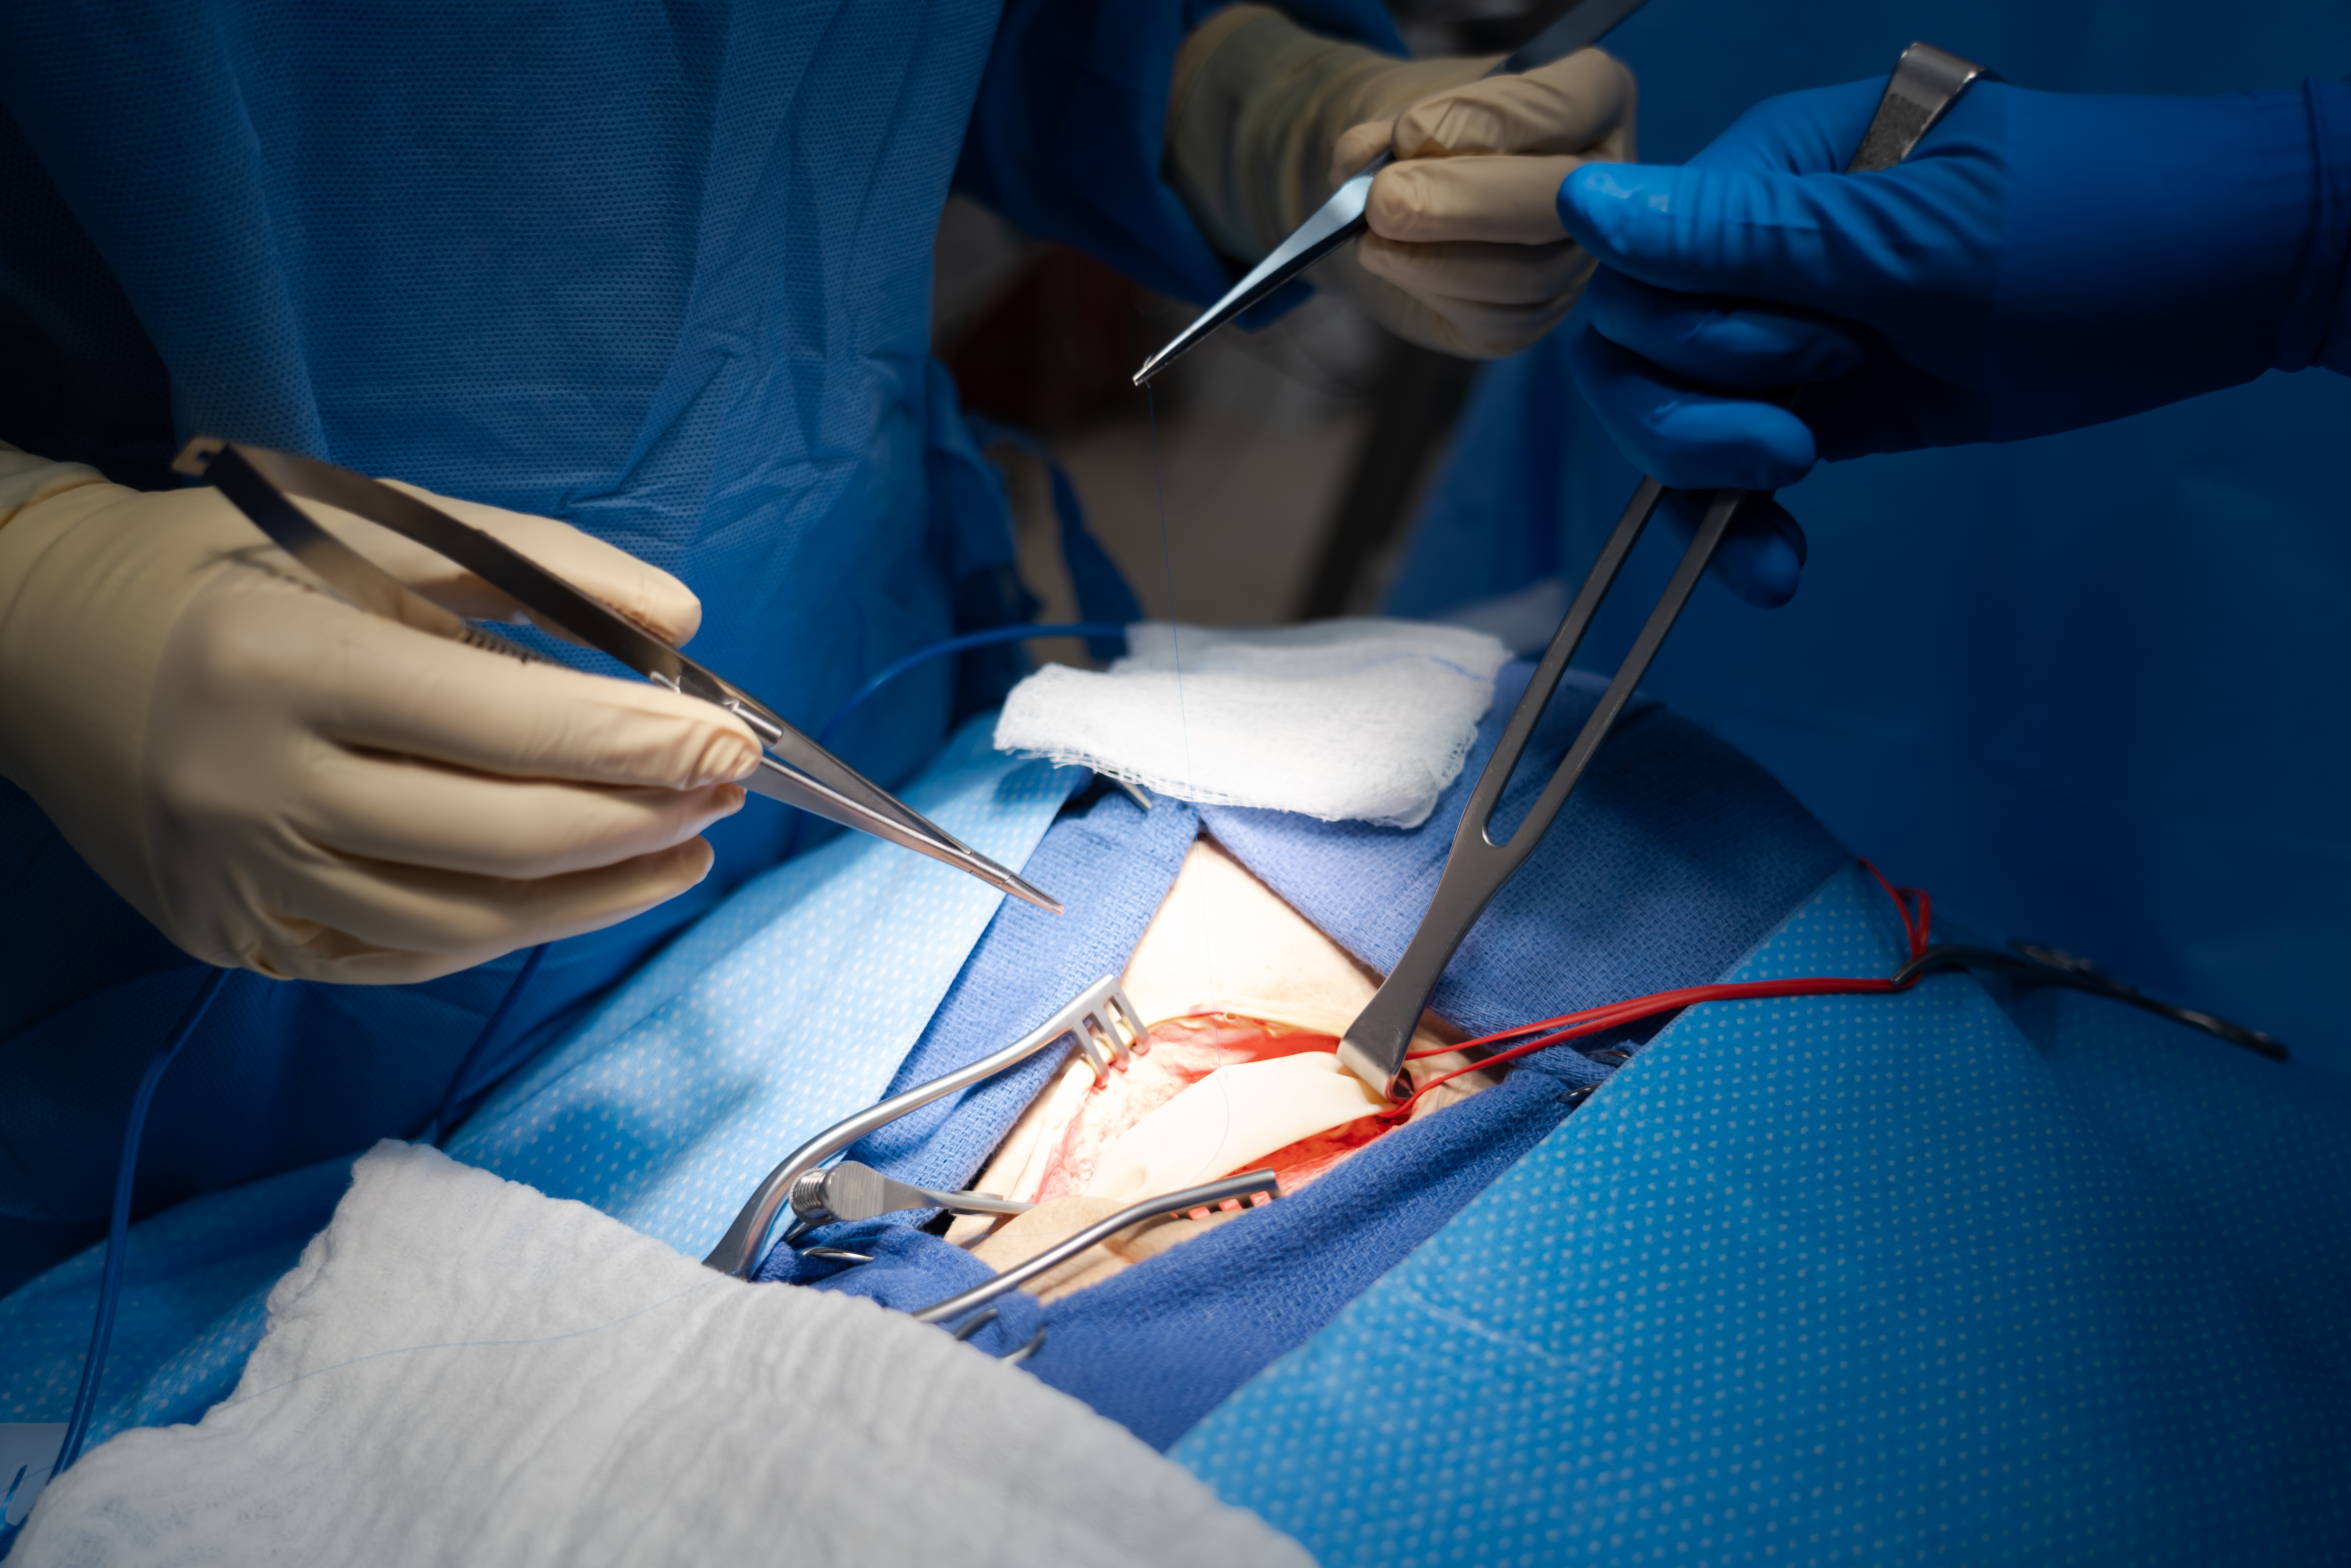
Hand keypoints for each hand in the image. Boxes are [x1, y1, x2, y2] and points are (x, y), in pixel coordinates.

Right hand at [0, 450, 759, 983]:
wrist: (37, 640)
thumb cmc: (223, 569)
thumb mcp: (372, 532)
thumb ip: (537, 567)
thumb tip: (681, 626)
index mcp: (279, 666)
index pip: (504, 725)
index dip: (638, 742)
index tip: (734, 741)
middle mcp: (249, 787)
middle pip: (496, 838)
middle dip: (636, 820)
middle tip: (724, 793)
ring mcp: (235, 879)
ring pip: (461, 920)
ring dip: (596, 896)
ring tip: (684, 852)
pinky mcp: (232, 934)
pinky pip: (403, 953)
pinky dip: (508, 928)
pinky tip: (581, 892)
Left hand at [1329, 47, 1633, 355]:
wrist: (1387, 196)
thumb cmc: (1410, 134)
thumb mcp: (1393, 105)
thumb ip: (1390, 128)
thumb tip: (1370, 164)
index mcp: (1593, 102)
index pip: (1575, 98)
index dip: (1493, 118)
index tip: (1407, 132)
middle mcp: (1600, 184)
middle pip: (1560, 197)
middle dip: (1466, 201)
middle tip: (1383, 201)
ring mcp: (1576, 258)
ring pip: (1530, 273)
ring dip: (1437, 258)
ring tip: (1369, 236)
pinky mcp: (1534, 316)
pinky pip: (1497, 319)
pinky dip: (1432, 290)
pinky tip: (1390, 264)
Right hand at [1553, 77, 2350, 489]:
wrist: (2221, 282)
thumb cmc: (2092, 232)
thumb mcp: (1910, 241)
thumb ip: (1739, 236)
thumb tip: (1580, 203)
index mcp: (1769, 172)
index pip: (1634, 272)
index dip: (1683, 338)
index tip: (1801, 356)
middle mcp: (1761, 248)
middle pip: (1631, 354)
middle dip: (1692, 413)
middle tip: (1801, 434)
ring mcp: (1789, 331)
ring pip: (1670, 421)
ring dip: (1710, 477)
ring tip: (1798, 488)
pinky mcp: (1826, 408)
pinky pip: (1738, 478)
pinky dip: (1743, 529)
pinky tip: (1775, 570)